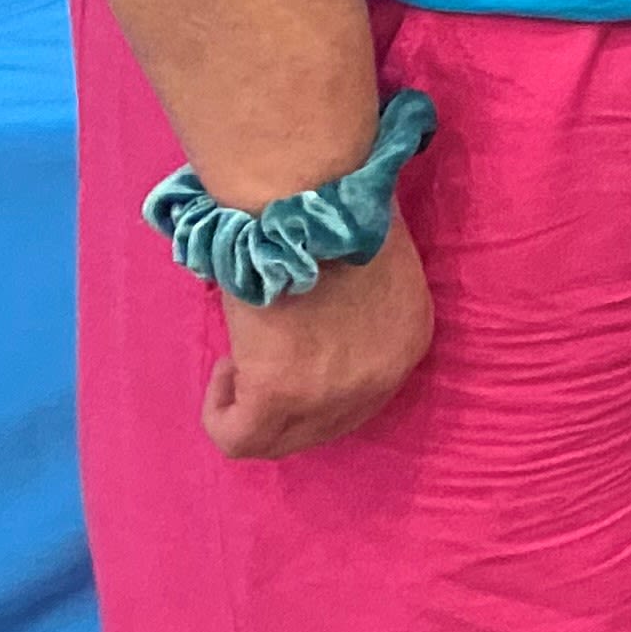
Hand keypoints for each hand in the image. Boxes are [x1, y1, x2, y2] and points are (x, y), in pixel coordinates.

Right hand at [204, 218, 431, 459]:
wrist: (309, 192)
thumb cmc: (334, 208)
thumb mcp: (369, 266)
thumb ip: (357, 305)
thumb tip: (322, 316)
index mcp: (409, 338)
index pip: (362, 391)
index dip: (319, 376)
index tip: (293, 342)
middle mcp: (384, 377)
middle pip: (325, 424)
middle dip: (286, 400)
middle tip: (260, 354)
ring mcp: (336, 393)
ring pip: (280, 440)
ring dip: (250, 405)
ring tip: (241, 356)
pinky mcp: (283, 394)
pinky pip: (240, 439)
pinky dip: (221, 411)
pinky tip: (228, 363)